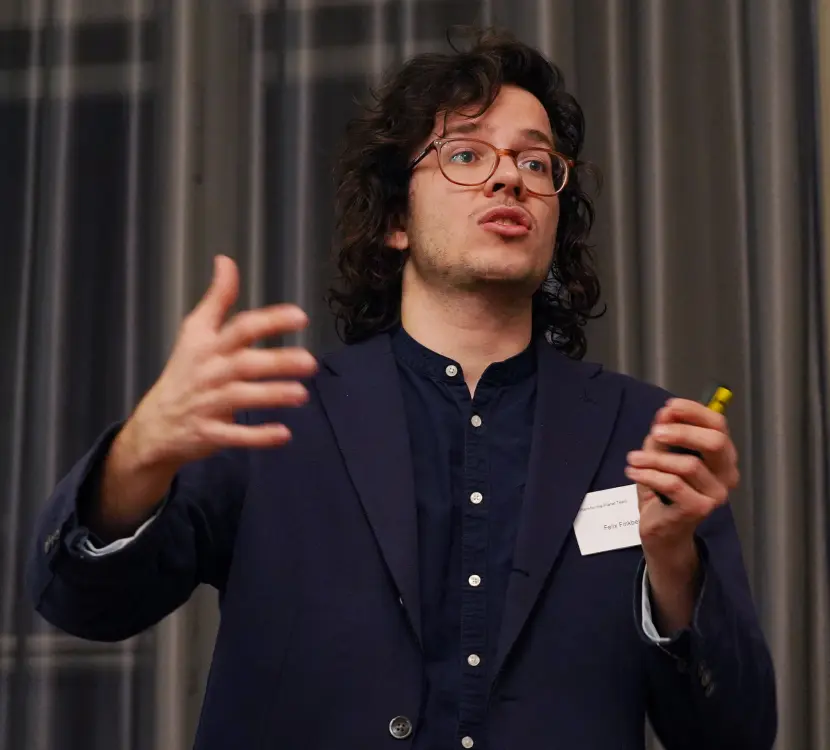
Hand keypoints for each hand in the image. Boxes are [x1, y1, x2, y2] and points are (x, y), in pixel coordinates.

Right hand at [126, 254, 317, 469]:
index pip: (241, 327)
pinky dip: (257, 436)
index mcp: (208, 345)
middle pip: (244, 363)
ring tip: (301, 395)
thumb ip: (217, 298)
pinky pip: (234, 435)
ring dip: (271, 395)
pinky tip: (284, 434)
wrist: (154, 425)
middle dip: (277, 361)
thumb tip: (226, 261)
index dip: (270, 320)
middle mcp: (209, 372)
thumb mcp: (195, 331)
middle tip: (310, 362)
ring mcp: (207, 404)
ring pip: (241, 398)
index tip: (301, 316)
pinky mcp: (209, 433)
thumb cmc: (184, 372)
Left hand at [625, 398, 739, 549]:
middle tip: (654, 432)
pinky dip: (649, 475)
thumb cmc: (664, 490)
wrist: (662, 530)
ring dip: (655, 458)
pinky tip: (633, 472)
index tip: (668, 407)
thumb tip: (665, 412)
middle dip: (682, 432)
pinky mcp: (698, 509)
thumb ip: (663, 435)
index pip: (718, 425)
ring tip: (632, 459)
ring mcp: (716, 494)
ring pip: (688, 465)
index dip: (694, 412)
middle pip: (714, 442)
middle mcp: (726, 475)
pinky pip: (673, 484)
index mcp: (721, 456)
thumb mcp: (660, 456)